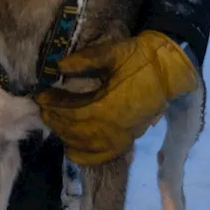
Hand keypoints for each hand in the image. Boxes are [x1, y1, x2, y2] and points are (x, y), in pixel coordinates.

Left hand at [34, 31, 199, 165]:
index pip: (72, 111)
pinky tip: (71, 151)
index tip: (40, 95)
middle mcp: (114, 127)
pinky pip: (105, 155)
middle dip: (56, 120)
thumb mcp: (112, 52)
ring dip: (66, 135)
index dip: (54, 105)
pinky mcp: (129, 138)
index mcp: (109, 105)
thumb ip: (83, 61)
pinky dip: (86, 156)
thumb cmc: (140, 57)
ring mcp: (123, 135)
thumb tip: (58, 67)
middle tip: (42, 109)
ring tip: (53, 123)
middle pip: (76, 130)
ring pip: (87, 144)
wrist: (170, 68)